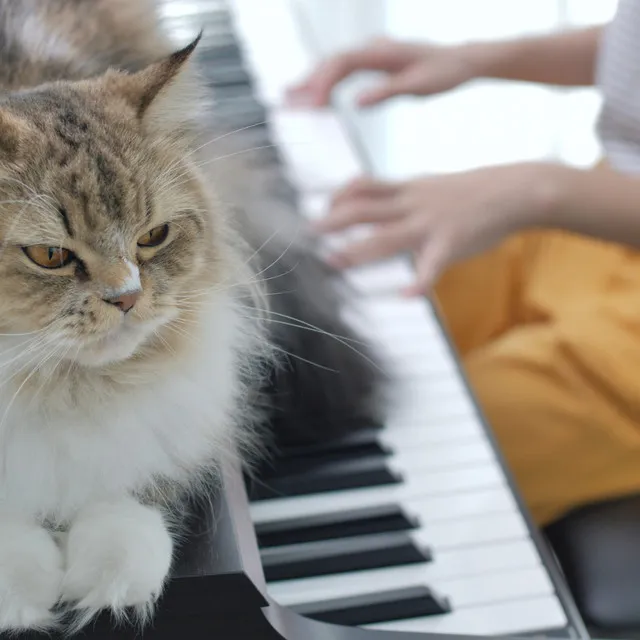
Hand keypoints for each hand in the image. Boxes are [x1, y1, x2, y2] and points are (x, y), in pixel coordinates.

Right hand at [287, 37, 477, 107]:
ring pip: (335, 64)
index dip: (324, 82)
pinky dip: (328, 82)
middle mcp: (374, 47)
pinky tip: (315, 94)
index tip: (311, 103)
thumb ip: (387, 93)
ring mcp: (372, 52)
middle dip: (309, 82)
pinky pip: (345, 70)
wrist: (460, 60)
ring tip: (289, 96)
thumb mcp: (419, 87)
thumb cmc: (443, 73)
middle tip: (288, 102)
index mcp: (383, 52)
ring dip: (313, 80)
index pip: (343, 63)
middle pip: (333, 61)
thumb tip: (357, 104)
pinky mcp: (374, 61)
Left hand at [314, 164, 557, 295]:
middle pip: (364, 209)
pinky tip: (407, 296)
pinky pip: (432, 266)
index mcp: (408, 190)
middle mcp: (413, 204)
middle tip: (308, 233)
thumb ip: (403, 194)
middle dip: (333, 221)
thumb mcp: (432, 185)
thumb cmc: (472, 191)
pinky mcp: (451, 244)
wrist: (515, 190)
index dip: (338, 196)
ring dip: (357, 250)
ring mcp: (430, 224)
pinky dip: (419, 283)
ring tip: (334, 262)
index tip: (323, 209)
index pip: (363, 186)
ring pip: (386, 237)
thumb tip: (377, 198)